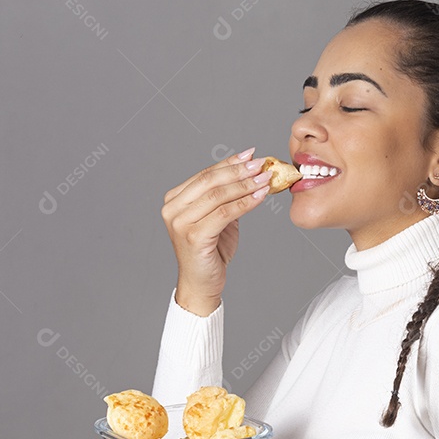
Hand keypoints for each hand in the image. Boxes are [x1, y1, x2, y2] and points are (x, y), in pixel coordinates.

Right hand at [161, 148, 273, 312]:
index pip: (205, 174)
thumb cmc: (210, 251)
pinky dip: (245, 203)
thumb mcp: (217, 218)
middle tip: (262, 163)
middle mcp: (173, 209)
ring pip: (218, 196)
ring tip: (266, 178)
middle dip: (239, 171)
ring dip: (246, 185)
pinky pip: (224, 214)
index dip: (229, 162)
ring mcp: (180, 223)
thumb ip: (226, 198)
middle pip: (210, 181)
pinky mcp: (193, 236)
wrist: (201, 283)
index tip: (251, 154)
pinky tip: (260, 197)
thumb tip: (251, 173)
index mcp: (174, 200)